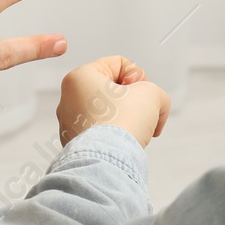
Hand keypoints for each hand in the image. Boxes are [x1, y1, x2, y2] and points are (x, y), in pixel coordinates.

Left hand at [56, 56, 170, 147]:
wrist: (110, 161)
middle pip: (111, 90)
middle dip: (132, 100)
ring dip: (126, 118)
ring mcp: (69, 123)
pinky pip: (101, 133)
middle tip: (139, 111)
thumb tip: (155, 105)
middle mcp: (68, 99)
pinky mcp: (75, 144)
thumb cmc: (122, 122)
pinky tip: (123, 144)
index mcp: (79, 77)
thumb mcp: (153, 94)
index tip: (139, 92)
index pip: (118, 64)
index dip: (137, 75)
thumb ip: (155, 92)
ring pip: (107, 112)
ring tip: (133, 129)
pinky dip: (116, 136)